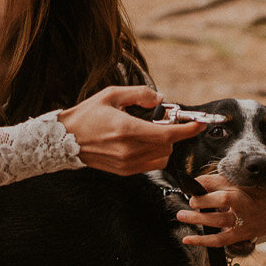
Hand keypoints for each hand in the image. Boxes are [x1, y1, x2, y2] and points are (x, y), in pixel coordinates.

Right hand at [58, 86, 202, 174]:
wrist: (65, 140)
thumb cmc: (88, 115)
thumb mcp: (111, 94)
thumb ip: (139, 94)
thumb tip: (160, 99)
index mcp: (127, 130)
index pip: (167, 135)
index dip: (187, 130)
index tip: (199, 124)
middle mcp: (129, 150)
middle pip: (168, 146)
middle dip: (172, 133)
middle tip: (162, 121)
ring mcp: (127, 163)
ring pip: (162, 157)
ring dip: (164, 144)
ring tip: (150, 132)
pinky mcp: (125, 171)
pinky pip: (152, 164)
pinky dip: (155, 153)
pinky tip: (142, 142)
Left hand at [179, 174, 265, 247]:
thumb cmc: (259, 191)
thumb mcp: (244, 181)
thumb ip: (222, 182)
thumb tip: (198, 183)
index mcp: (245, 187)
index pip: (220, 181)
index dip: (204, 182)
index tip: (192, 183)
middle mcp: (245, 203)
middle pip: (222, 200)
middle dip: (202, 200)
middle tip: (191, 200)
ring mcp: (244, 221)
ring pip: (218, 221)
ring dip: (197, 218)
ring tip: (181, 215)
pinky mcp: (241, 234)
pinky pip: (219, 240)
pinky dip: (202, 241)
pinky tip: (187, 240)